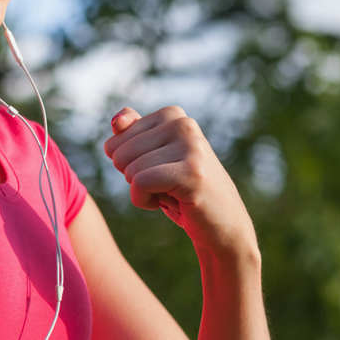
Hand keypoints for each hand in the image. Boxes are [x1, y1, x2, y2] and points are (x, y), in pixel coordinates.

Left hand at [104, 106, 256, 255]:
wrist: (223, 225)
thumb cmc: (181, 191)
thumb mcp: (152, 159)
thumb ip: (131, 134)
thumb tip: (116, 121)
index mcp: (172, 114)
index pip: (117, 138)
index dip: (129, 163)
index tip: (160, 170)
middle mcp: (183, 124)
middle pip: (120, 153)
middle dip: (134, 177)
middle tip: (168, 185)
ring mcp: (190, 147)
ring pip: (129, 170)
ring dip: (143, 192)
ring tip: (174, 193)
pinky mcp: (191, 172)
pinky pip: (139, 184)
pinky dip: (144, 201)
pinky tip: (173, 203)